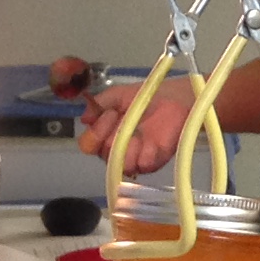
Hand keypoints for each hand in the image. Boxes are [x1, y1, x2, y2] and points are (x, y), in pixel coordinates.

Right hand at [73, 79, 200, 175]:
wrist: (175, 98)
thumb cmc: (145, 97)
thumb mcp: (118, 95)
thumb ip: (99, 103)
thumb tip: (84, 118)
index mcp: (104, 136)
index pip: (88, 145)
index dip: (95, 133)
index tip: (110, 114)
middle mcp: (116, 151)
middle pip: (104, 155)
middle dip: (113, 135)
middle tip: (126, 117)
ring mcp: (135, 158)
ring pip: (121, 165)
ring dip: (128, 148)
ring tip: (139, 133)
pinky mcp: (153, 162)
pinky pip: (143, 166)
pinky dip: (146, 154)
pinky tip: (152, 142)